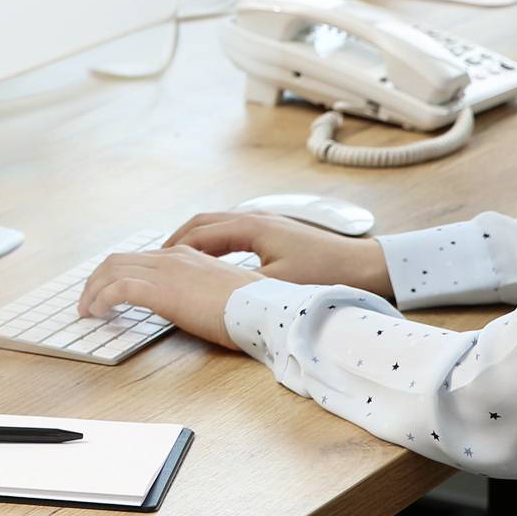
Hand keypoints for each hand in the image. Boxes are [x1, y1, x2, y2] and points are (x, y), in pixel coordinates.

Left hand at [76, 245, 259, 349]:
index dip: (116, 273)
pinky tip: (97, 313)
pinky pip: (119, 289)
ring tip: (86, 310)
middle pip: (117, 260)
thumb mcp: (219, 293)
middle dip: (96, 280)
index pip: (139, 258)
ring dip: (93, 290)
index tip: (106, 291)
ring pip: (113, 271)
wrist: (263, 308)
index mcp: (186, 256)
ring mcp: (166, 271)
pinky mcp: (162, 290)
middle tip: (87, 301)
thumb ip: (198, 291)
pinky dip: (102, 299)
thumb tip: (188, 305)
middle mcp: (172, 257)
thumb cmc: (250, 307)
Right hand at [165, 211, 394, 300]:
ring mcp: (263, 222)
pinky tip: (209, 261)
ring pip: (215, 225)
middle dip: (175, 240)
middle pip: (201, 222)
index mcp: (251, 228)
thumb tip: (212, 297)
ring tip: (174, 261)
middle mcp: (253, 218)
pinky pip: (229, 231)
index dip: (173, 248)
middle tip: (154, 260)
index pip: (199, 233)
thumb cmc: (324, 274)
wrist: (362, 264)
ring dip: (192, 240)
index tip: (153, 263)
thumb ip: (244, 287)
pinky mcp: (272, 231)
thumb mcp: (280, 287)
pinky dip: (210, 242)